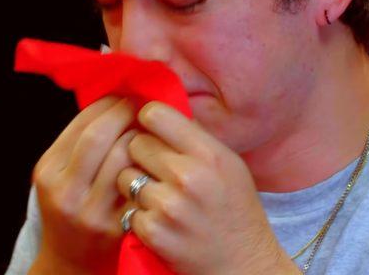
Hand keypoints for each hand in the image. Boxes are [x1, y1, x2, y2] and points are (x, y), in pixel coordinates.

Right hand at [30, 96, 138, 274]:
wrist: (71, 261)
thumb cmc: (71, 207)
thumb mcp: (60, 174)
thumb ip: (79, 141)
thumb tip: (114, 96)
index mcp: (48, 171)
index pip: (81, 124)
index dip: (109, 103)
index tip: (126, 94)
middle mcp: (65, 191)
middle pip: (100, 136)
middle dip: (126, 113)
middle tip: (143, 105)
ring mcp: (91, 212)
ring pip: (123, 157)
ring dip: (142, 137)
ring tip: (150, 130)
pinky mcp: (116, 227)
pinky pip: (139, 185)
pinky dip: (149, 166)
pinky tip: (156, 159)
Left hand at [116, 101, 298, 274]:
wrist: (243, 264)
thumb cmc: (235, 210)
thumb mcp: (230, 165)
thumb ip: (196, 138)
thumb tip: (158, 110)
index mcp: (209, 154)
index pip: (155, 114)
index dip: (147, 120)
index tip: (150, 129)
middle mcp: (189, 177)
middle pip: (135, 143)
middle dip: (141, 155)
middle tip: (157, 170)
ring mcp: (169, 206)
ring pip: (125, 176)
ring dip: (135, 186)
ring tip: (158, 198)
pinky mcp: (153, 232)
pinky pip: (127, 209)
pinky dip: (138, 215)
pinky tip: (159, 221)